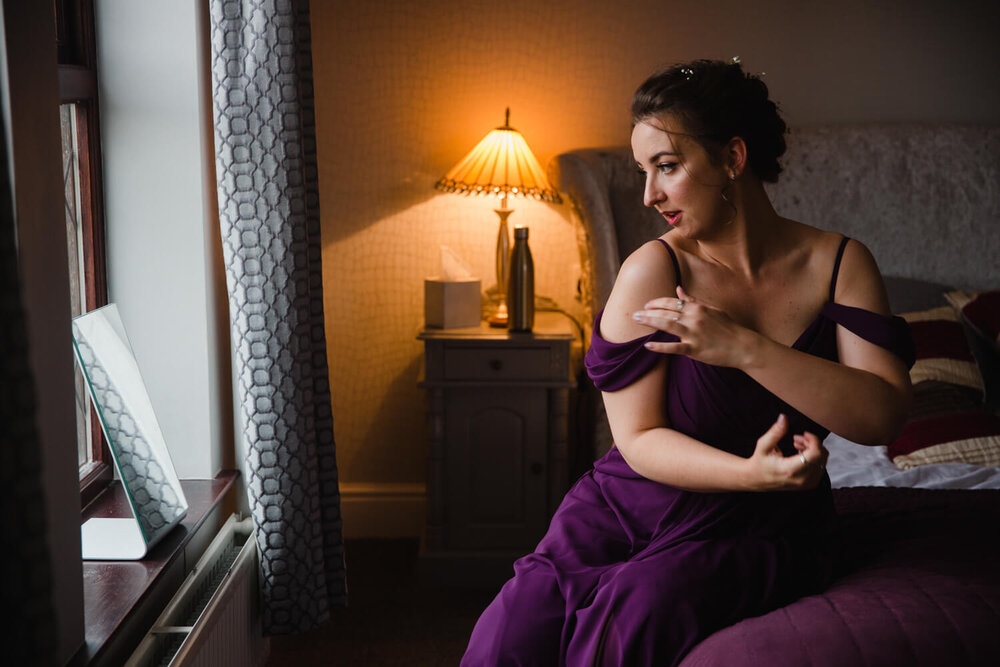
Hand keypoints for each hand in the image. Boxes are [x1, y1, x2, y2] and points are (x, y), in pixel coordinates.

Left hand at [632, 286, 756, 367]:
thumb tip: (678, 289)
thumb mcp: (711, 310)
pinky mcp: (695, 349)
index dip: (657, 302)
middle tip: (634, 313)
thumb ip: (693, 301)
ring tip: (637, 320)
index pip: (672, 302)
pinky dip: (660, 346)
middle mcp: (694, 318)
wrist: (743, 346)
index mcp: (698, 308)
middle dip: (648, 311)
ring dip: (650, 321)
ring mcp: (694, 334)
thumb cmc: (727, 328)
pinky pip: (674, 347)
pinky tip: (647, 345)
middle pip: (666, 312)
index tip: (646, 305)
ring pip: (667, 325)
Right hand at [746, 414, 828, 491]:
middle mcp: (801, 479)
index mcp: (790, 469)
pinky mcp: (808, 484)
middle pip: (821, 457)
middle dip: (812, 443)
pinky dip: (814, 458)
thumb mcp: (763, 445)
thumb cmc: (759, 462)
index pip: (815, 454)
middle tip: (798, 438)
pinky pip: (820, 468)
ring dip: (813, 450)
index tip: (804, 433)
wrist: (756, 480)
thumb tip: (783, 418)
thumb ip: (775, 432)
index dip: (814, 440)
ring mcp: (806, 483)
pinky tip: (801, 453)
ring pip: (822, 462)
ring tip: (797, 445)